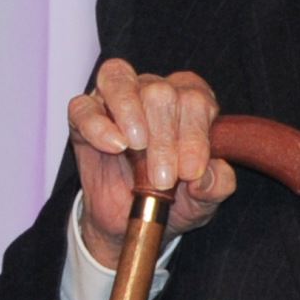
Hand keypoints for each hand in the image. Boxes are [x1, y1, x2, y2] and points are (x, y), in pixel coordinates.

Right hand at [70, 59, 236, 265]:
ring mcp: (115, 99)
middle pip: (161, 92)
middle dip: (164, 138)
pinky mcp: (83, 116)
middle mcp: (154, 91)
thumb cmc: (174, 199)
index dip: (195, 134)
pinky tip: (114, 145)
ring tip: (137, 147)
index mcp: (192, 102)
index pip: (196, 99)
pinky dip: (97, 124)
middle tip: (163, 178)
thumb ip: (217, 184)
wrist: (132, 219)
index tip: (191, 171)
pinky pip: (82, 107)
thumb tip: (208, 175)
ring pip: (120, 80)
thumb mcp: (204, 198)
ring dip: (131, 113)